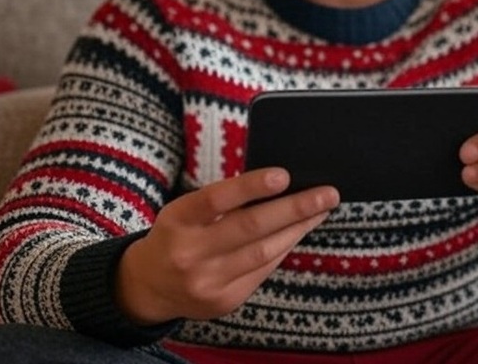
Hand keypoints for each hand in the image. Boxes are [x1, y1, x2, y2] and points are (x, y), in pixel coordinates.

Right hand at [115, 168, 338, 324]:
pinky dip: (283, 249)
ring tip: (321, 211)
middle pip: (250, 227)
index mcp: (178, 220)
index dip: (251, 186)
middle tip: (328, 195)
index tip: (284, 176)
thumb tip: (279, 186)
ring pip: (264, 252)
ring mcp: (208, 281)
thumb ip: (221, 201)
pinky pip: (262, 270)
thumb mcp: (184, 211)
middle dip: (295, 209)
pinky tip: (298, 232)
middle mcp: (190, 253)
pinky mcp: (224, 301)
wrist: (149, 286)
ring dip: (298, 229)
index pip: (217, 198)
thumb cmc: (176, 234)